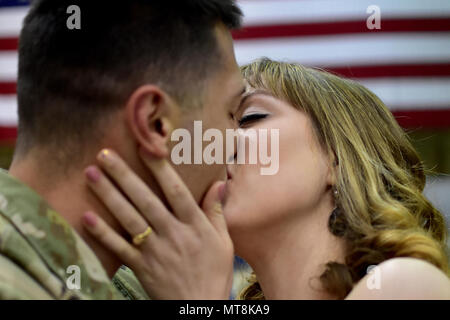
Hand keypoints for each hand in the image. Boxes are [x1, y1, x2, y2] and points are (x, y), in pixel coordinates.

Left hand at [82, 148, 233, 298]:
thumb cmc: (214, 272)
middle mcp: (173, 233)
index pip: (176, 191)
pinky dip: (102, 233)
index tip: (146, 147)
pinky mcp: (141, 267)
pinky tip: (86, 217)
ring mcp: (155, 250)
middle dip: (124, 175)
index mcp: (194, 224)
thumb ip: (216, 211)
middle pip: (145, 200)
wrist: (199, 306)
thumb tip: (219, 183)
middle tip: (104, 154)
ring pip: (129, 218)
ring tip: (90, 175)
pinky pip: (119, 248)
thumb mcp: (223, 241)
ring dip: (108, 196)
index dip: (161, 168)